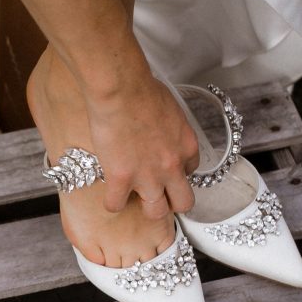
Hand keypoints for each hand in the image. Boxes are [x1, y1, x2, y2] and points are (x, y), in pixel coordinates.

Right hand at [85, 73, 199, 220]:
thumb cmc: (142, 88)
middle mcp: (172, 167)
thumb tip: (159, 129)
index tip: (165, 167)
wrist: (121, 89)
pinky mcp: (121, 179)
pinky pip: (116, 205)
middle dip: (172, 201)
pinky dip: (112, 203)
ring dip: (146, 207)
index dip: (177, 171)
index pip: (191, 170)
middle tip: (158, 194)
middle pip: (183, 202)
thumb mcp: (170, 107)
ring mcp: (147, 176)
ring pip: (156, 212)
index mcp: (186, 146)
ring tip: (133, 197)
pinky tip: (109, 194)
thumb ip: (169, 127)